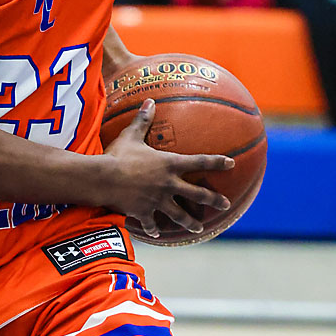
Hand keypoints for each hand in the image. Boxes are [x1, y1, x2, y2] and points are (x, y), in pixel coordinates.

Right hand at [101, 99, 233, 238]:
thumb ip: (143, 120)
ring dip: (190, 222)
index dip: (217, 162)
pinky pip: (151, 223)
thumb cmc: (118, 155)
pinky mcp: (144, 211)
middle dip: (213, 199)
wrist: (103, 179)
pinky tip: (156, 234)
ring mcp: (157, 200)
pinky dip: (154, 229)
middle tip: (226, 205)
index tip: (231, 164)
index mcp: (169, 164)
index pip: (199, 161)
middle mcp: (168, 184)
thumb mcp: (131, 135)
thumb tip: (150, 101)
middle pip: (196, 193)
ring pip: (179, 214)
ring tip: (199, 229)